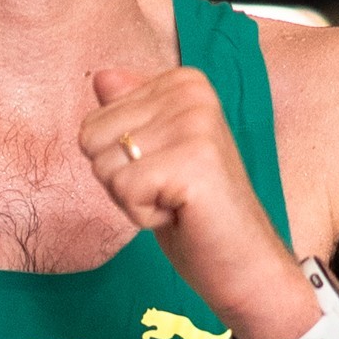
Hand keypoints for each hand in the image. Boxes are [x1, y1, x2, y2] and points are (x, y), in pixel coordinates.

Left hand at [79, 67, 313, 338]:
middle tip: (169, 191)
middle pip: (92, 139)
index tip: (165, 173)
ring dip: (132, 197)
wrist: (245, 263)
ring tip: (176, 201)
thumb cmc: (197, 211)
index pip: (95, 119)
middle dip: (122, 178)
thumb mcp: (157, 151)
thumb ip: (132, 109)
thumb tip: (101, 75)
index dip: (121, 161)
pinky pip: (123, 189)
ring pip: (104, 165)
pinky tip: (181, 213)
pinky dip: (142, 215)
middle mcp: (191, 92)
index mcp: (183, 82)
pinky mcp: (193, 160)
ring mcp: (195, 123)